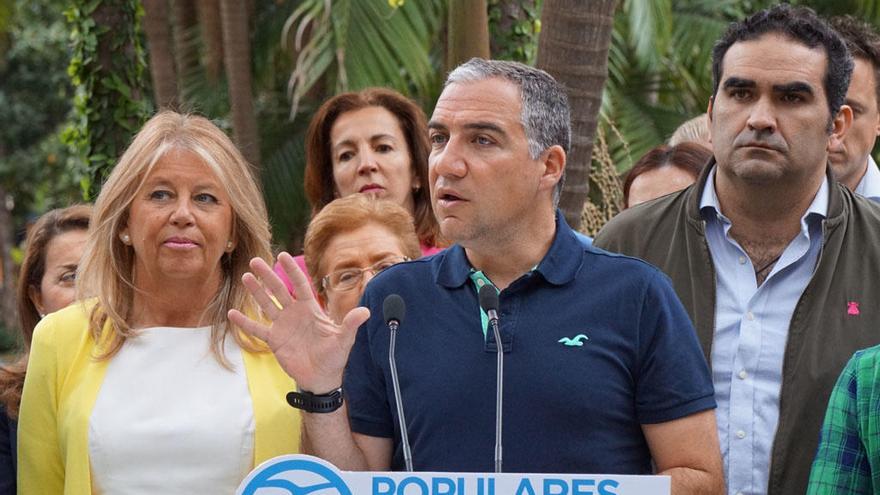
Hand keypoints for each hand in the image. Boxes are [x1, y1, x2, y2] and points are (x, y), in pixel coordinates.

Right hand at [228, 252, 370, 391]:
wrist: (322, 378)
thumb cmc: (335, 357)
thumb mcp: (344, 340)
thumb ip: (351, 324)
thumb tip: (366, 312)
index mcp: (310, 309)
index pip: (300, 285)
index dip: (292, 270)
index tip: (282, 254)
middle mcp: (295, 314)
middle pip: (279, 290)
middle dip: (268, 276)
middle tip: (254, 260)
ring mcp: (283, 326)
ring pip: (267, 304)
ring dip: (256, 292)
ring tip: (245, 277)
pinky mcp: (274, 341)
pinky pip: (257, 329)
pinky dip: (245, 322)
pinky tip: (231, 313)